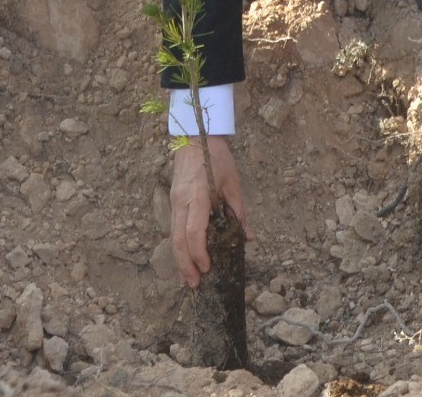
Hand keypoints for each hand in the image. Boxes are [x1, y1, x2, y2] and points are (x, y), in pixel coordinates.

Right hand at [169, 137, 244, 287]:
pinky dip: (178, 247)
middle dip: (185, 264)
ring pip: (172, 236)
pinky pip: (173, 228)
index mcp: (198, 196)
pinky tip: (185, 259)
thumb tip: (248, 238)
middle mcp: (182, 201)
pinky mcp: (174, 200)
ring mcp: (175, 201)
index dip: (199, 253)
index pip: (194, 230)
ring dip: (180, 259)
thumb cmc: (217, 158)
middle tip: (194, 285)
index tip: (208, 268)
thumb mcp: (233, 183)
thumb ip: (238, 212)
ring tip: (188, 279)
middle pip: (178, 239)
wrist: (194, 136)